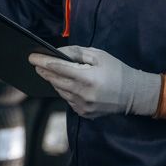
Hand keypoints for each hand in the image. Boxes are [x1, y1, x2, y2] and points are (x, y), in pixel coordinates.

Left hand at [28, 46, 162, 118]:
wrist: (134, 94)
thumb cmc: (117, 71)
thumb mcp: (99, 55)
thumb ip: (77, 53)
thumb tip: (58, 52)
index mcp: (87, 77)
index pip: (58, 68)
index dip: (43, 61)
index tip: (31, 57)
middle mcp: (83, 94)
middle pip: (55, 81)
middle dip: (44, 71)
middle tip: (36, 64)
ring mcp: (83, 106)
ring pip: (60, 91)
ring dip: (54, 81)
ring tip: (49, 72)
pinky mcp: (84, 113)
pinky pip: (68, 100)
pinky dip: (65, 91)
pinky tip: (66, 84)